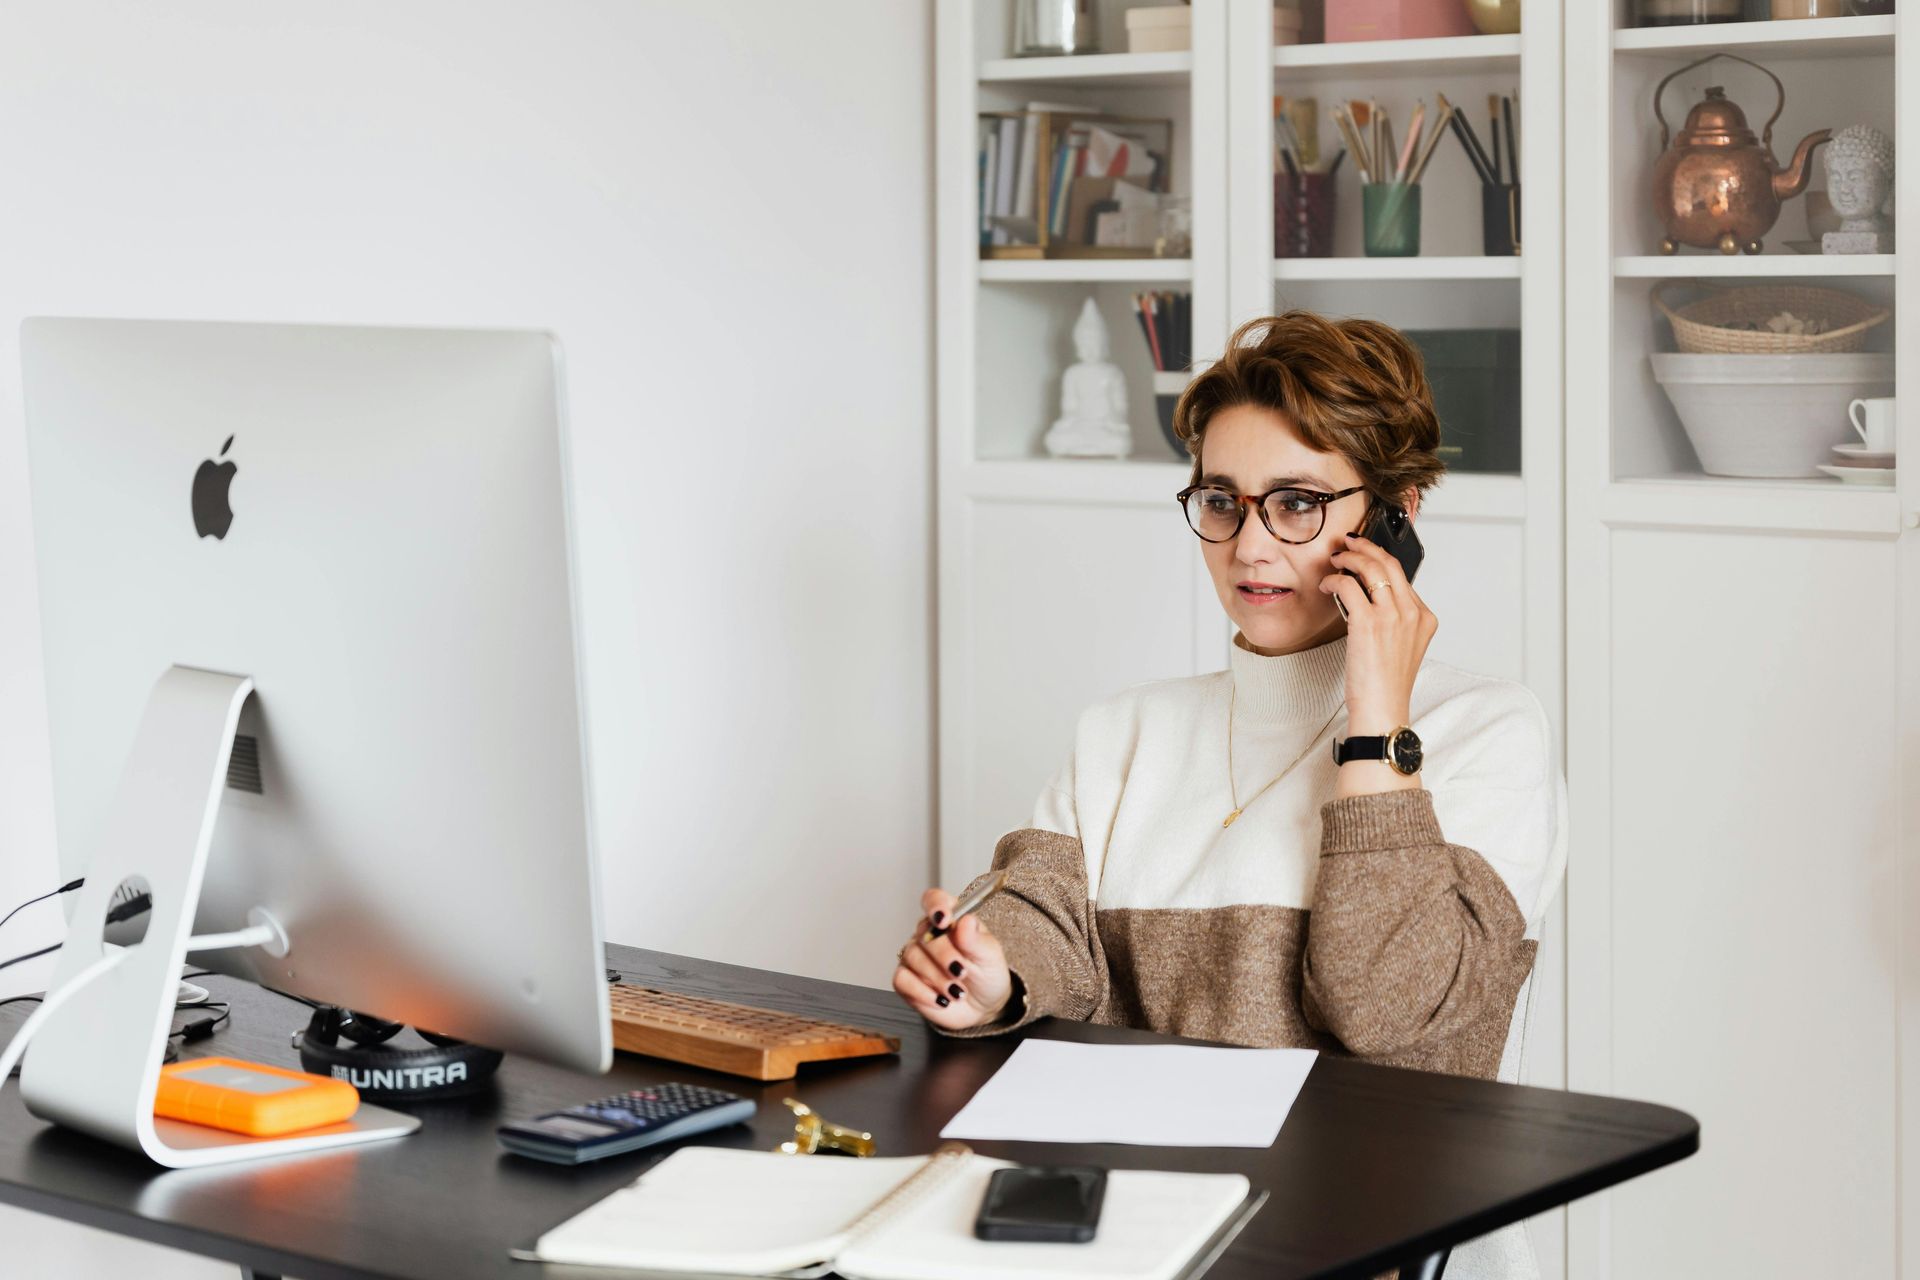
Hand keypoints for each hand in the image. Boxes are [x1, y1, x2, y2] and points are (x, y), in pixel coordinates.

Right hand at [891, 888, 1012, 1030]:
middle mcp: (929, 934)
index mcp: (951, 920)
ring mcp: (915, 956)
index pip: (934, 900)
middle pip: (924, 933)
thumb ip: (977, 940)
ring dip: (937, 978)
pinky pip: (902, 979)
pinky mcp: (907, 980)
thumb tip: (965, 922)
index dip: (935, 906)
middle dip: (943, 955)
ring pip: (912, 957)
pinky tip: (940, 1000)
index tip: (943, 920)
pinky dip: (922, 992)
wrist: (984, 1006)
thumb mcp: (990, 956)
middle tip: (961, 971)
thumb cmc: (987, 974)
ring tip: (957, 992)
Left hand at [1319, 532, 1437, 734]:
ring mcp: (1393, 617)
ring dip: (1349, 558)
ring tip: (1335, 559)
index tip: (1363, 553)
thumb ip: (1394, 620)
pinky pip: (1348, 586)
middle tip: (1347, 543)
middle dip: (1365, 547)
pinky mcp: (1369, 623)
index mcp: (1425, 618)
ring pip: (1370, 569)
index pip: (1402, 576)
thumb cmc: (1386, 684)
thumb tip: (1368, 595)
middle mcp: (1412, 613)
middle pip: (1389, 564)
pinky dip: (1334, 580)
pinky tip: (1327, 585)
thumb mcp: (1401, 647)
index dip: (1379, 559)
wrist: (1382, 709)